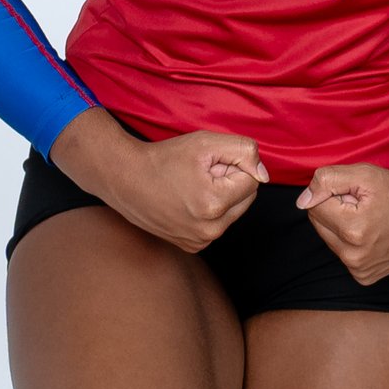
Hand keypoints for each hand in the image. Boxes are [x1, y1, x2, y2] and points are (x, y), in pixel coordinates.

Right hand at [56, 109, 265, 251]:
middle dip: (228, 183)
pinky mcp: (192, 246)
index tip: (207, 166)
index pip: (252, 180)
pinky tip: (186, 203)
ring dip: (219, 198)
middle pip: (245, 199)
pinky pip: (217, 224)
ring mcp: (200, 241)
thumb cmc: (163, 160)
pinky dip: (208, 213)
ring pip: (232, 213)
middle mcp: (209, 230)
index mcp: (214, 205)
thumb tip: (263, 174)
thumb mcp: (206, 143)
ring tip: (190, 188)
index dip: (231, 166)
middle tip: (199, 176)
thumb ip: (244, 151)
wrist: (125, 180)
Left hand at [297, 164, 388, 283]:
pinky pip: (343, 254)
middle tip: (364, 206)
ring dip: (343, 227)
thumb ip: (328, 180)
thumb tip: (303, 201)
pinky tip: (373, 234)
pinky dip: (352, 243)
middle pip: (319, 224)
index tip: (355, 194)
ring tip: (370, 219)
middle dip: (336, 211)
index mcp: (352, 229)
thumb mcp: (366, 174)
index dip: (333, 194)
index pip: (314, 206)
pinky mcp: (364, 277)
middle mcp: (354, 255)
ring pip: (329, 240)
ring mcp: (359, 269)